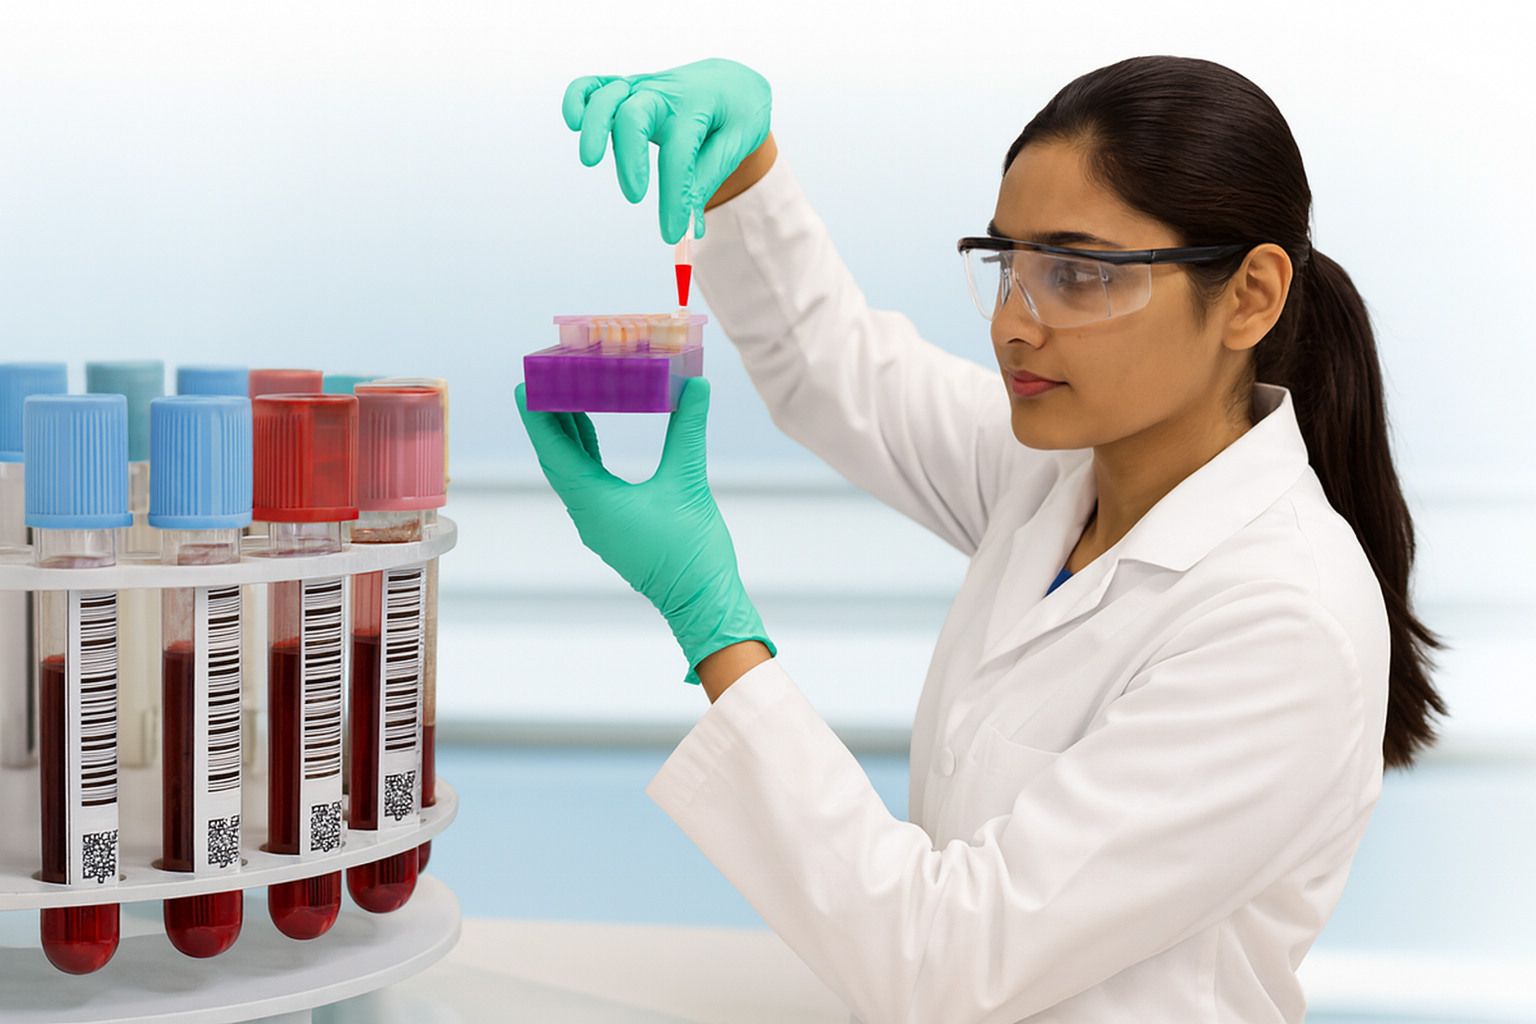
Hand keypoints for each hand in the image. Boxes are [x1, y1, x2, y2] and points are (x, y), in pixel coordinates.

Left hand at [515, 378, 773, 682]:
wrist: (702, 602)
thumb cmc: (691, 553)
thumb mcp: (688, 483)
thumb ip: (688, 431)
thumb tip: (697, 386)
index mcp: (595, 503)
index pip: (555, 452)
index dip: (537, 417)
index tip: (523, 387)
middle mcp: (588, 513)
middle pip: (556, 458)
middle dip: (547, 418)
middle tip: (540, 380)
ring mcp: (598, 522)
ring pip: (570, 470)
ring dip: (564, 434)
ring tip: (559, 394)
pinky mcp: (612, 526)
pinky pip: (585, 481)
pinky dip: (583, 452)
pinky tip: (588, 431)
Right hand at [562, 58, 771, 243]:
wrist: (731, 80)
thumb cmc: (737, 113)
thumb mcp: (737, 143)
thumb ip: (706, 180)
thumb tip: (689, 229)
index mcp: (698, 107)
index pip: (679, 155)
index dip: (673, 198)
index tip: (673, 233)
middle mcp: (665, 93)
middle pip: (635, 116)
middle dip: (628, 158)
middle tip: (635, 198)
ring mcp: (641, 88)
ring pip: (607, 96)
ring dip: (594, 126)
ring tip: (590, 161)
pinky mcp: (625, 90)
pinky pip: (592, 85)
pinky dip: (577, 99)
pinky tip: (574, 123)